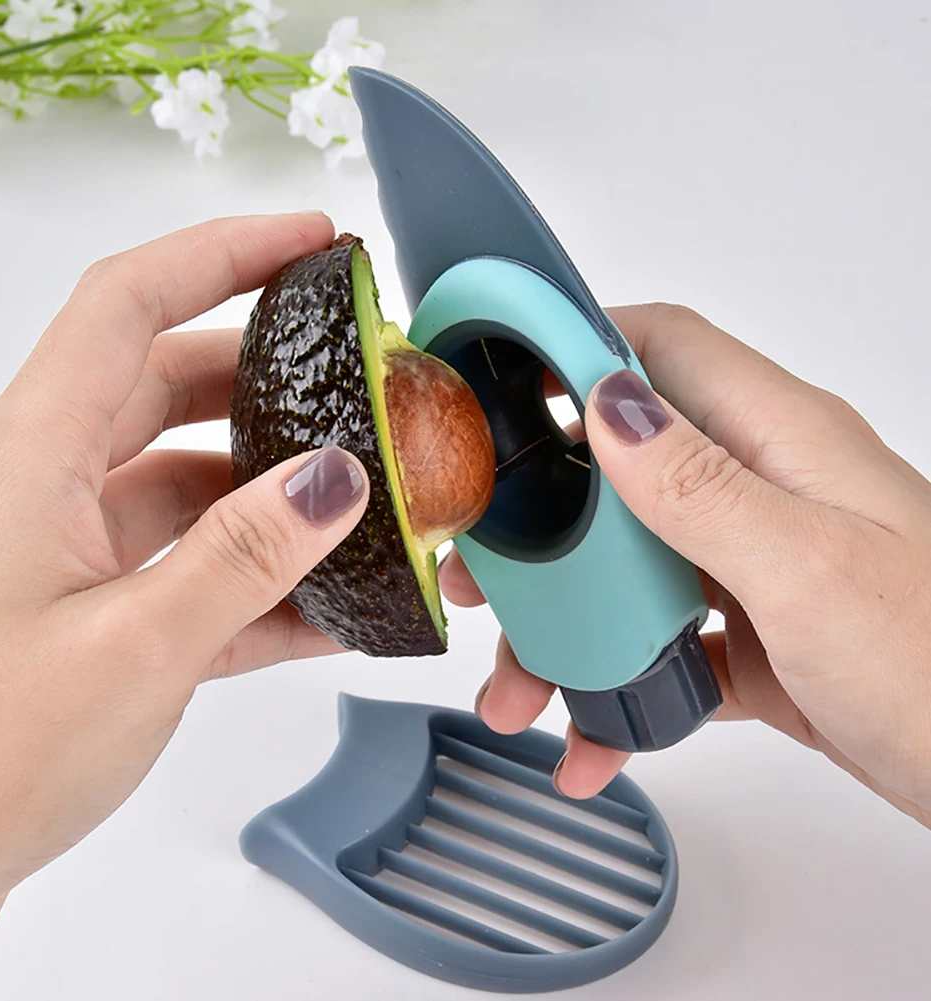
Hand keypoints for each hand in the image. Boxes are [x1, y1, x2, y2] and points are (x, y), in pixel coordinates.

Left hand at [0, 215, 369, 981]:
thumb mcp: (135, 648)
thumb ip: (244, 558)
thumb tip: (335, 483)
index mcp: (33, 461)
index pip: (127, 305)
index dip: (221, 253)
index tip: (307, 241)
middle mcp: (47, 489)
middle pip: (168, 386)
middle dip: (269, 380)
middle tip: (354, 387)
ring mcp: (72, 553)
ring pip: (188, 484)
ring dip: (272, 497)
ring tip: (359, 514)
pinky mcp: (95, 613)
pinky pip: (193, 569)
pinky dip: (260, 582)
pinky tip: (329, 611)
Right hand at [441, 303, 930, 827]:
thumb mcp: (808, 570)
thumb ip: (701, 486)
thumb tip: (610, 406)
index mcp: (780, 440)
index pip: (662, 348)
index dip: (574, 345)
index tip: (495, 377)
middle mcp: (761, 489)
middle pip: (621, 469)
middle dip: (540, 520)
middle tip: (484, 570)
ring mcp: (753, 563)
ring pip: (628, 566)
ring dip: (567, 625)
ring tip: (523, 689)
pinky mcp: (751, 634)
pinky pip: (659, 644)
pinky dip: (616, 687)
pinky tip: (593, 738)